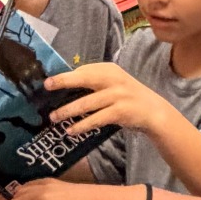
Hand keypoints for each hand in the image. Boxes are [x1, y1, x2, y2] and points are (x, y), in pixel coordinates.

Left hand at [48, 63, 168, 136]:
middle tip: (46, 86)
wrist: (154, 112)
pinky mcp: (121, 112)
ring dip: (68, 110)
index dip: (65, 74)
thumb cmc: (128, 98)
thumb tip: (64, 86)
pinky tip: (71, 130)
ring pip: (87, 103)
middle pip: (84, 78)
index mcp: (109, 69)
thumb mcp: (114, 84)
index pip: (84, 69)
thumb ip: (95, 82)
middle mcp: (114, 79)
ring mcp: (118, 95)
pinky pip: (96, 119)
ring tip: (53, 117)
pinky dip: (82, 125)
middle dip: (64, 81)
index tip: (48, 80)